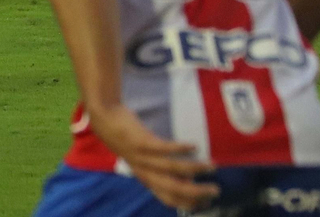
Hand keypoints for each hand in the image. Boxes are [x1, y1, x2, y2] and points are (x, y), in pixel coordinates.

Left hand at [89, 105, 217, 210]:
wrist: (104, 116)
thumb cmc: (126, 136)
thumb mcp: (141, 158)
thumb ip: (159, 168)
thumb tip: (185, 176)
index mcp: (144, 176)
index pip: (167, 198)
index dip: (188, 203)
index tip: (206, 202)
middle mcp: (143, 170)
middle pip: (173, 189)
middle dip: (196, 192)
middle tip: (215, 190)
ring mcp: (141, 157)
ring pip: (172, 169)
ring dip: (195, 169)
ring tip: (212, 166)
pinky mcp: (140, 141)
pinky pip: (163, 148)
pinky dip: (180, 148)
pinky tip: (194, 146)